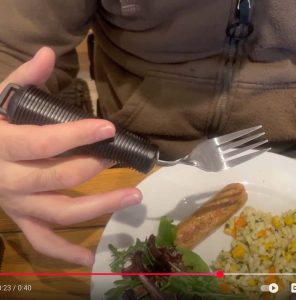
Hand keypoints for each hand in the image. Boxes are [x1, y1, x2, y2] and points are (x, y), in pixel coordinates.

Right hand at [0, 47, 141, 266]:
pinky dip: (64, 253)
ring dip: (99, 208)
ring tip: (134, 197)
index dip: (77, 135)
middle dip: (94, 167)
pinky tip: (89, 260)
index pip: (43, 142)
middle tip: (120, 159)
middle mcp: (9, 180)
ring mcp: (16, 205)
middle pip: (58, 179)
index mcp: (3, 146)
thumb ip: (23, 78)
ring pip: (59, 212)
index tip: (110, 128)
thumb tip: (49, 52)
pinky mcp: (20, 219)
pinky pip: (42, 241)